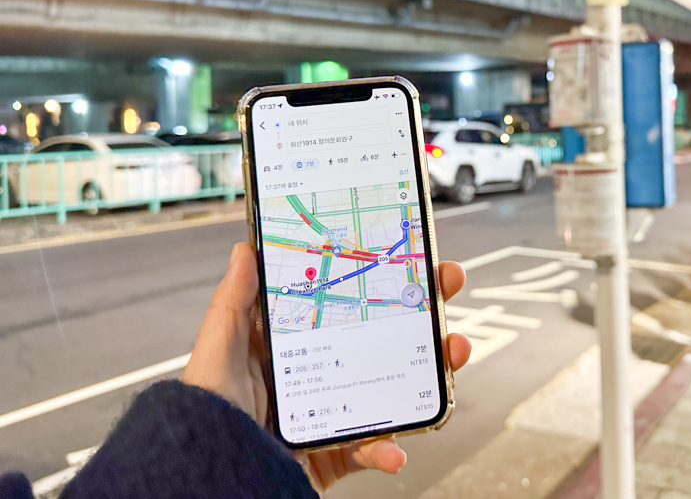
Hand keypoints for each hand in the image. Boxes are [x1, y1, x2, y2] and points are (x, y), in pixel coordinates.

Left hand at [182, 242, 471, 493]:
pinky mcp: (334, 456)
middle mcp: (318, 377)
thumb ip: (233, 303)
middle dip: (422, 313)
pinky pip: (372, 450)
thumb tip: (245, 249)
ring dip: (429, 374)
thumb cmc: (204, 417)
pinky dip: (388, 450)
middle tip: (446, 288)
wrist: (208, 485)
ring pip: (393, 389)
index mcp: (292, 347)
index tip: (411, 258)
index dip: (382, 280)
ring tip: (451, 356)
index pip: (347, 303)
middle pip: (381, 339)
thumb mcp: (217, 350)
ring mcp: (331, 416)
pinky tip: (394, 449)